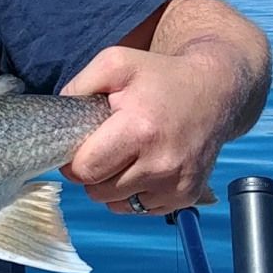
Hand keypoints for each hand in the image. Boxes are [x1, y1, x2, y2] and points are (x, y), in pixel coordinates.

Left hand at [60, 47, 223, 215]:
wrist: (215, 90)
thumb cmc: (159, 77)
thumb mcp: (115, 63)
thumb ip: (78, 86)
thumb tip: (57, 120)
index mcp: (139, 130)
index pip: (85, 170)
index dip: (76, 160)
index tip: (83, 146)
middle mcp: (161, 163)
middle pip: (98, 191)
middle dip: (94, 173)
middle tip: (107, 147)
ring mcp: (176, 183)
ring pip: (118, 204)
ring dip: (114, 185)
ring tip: (128, 155)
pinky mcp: (187, 195)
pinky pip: (141, 209)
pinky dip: (136, 193)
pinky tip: (145, 167)